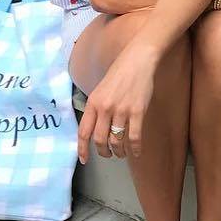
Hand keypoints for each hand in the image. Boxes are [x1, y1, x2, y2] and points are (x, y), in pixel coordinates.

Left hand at [75, 42, 157, 163]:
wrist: (137, 60)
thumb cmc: (119, 73)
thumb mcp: (100, 89)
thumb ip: (96, 108)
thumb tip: (95, 129)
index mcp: (93, 103)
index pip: (83, 132)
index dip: (82, 149)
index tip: (85, 160)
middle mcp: (105, 108)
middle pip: (100, 140)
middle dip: (103, 152)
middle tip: (108, 154)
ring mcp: (121, 111)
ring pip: (117, 141)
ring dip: (119, 152)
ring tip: (121, 153)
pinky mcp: (137, 112)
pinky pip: (134, 137)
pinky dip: (134, 149)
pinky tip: (135, 152)